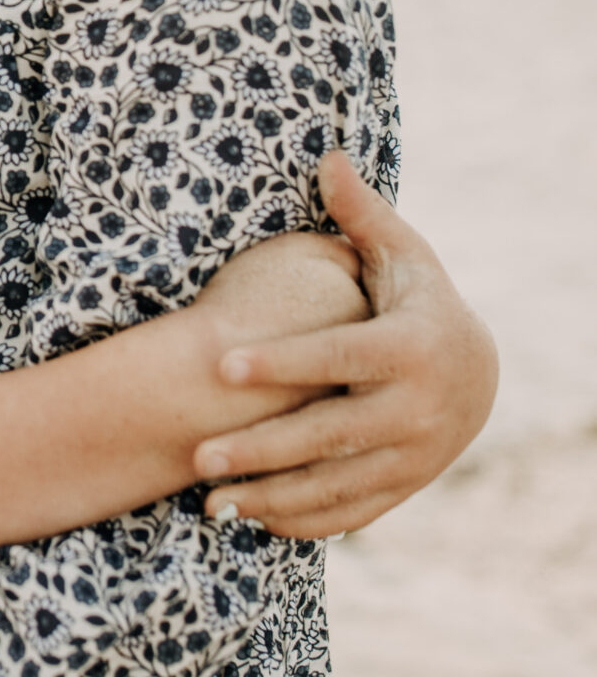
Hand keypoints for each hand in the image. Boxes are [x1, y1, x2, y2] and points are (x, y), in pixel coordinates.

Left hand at [193, 151, 497, 538]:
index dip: (283, 360)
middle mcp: (416, 409)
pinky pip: (350, 513)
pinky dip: (300, 520)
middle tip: (197, 456)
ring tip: (208, 501)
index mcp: (410, 347)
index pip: (339, 355)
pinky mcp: (404, 488)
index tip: (222, 363)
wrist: (480, 375)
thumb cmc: (421, 302)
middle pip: (329, 434)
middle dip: (262, 448)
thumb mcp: (403, 256)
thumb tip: (327, 156)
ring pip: (335, 485)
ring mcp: (412, 457)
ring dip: (271, 498)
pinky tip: (248, 518)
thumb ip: (361, 215)